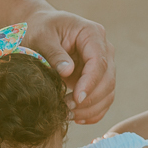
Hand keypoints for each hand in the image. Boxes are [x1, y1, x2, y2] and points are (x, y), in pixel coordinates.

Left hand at [22, 9, 114, 124]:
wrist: (40, 29)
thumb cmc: (40, 29)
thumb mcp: (41, 37)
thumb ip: (54, 53)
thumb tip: (68, 71)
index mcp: (92, 33)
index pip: (99, 62)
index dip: (90, 83)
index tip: (76, 99)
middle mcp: (103, 49)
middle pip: (108, 80)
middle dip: (89, 99)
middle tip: (66, 109)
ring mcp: (103, 65)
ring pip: (108, 92)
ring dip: (91, 109)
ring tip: (67, 114)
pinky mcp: (97, 79)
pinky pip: (103, 100)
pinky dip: (93, 112)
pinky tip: (77, 118)